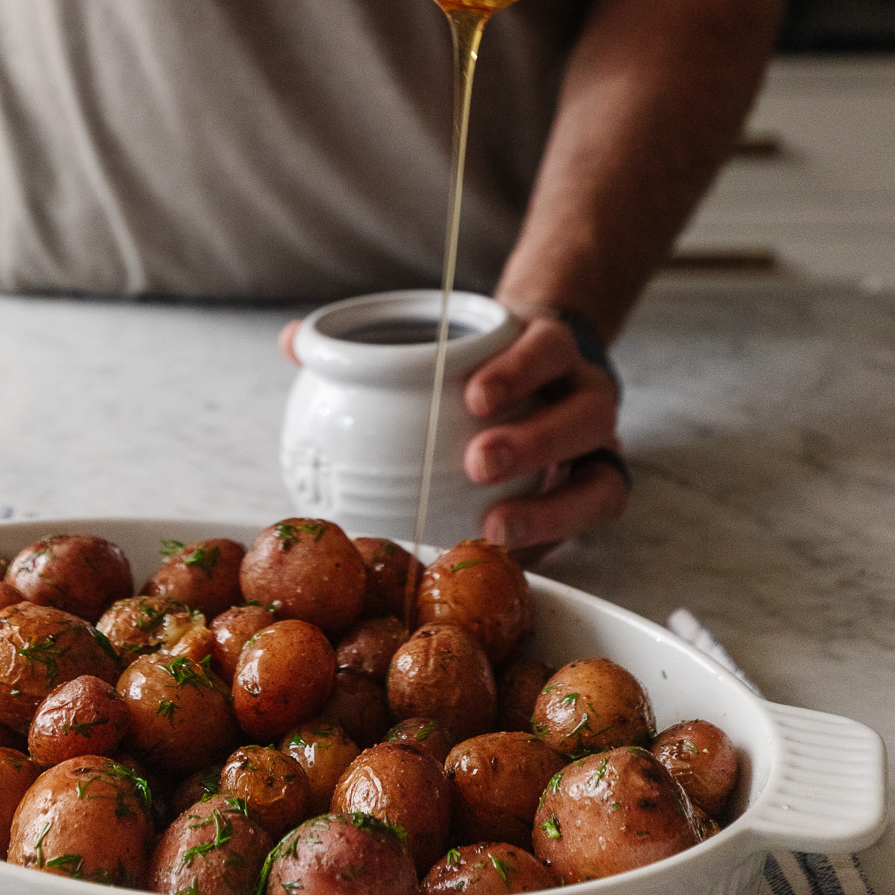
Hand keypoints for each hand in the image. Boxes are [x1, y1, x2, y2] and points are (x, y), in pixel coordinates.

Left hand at [277, 312, 626, 563]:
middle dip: (534, 440)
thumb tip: (292, 340)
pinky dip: (556, 538)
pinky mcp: (599, 494)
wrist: (543, 379)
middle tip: (477, 462)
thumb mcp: (440, 343)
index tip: (472, 395)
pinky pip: (594, 523)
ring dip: (548, 505)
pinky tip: (511, 554)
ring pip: (601, 477)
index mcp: (548, 348)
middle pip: (585, 412)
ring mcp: (600, 448)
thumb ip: (370, 345)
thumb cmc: (473, 366)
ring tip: (493, 526)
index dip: (519, 367)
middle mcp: (586, 393)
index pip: (549, 345)